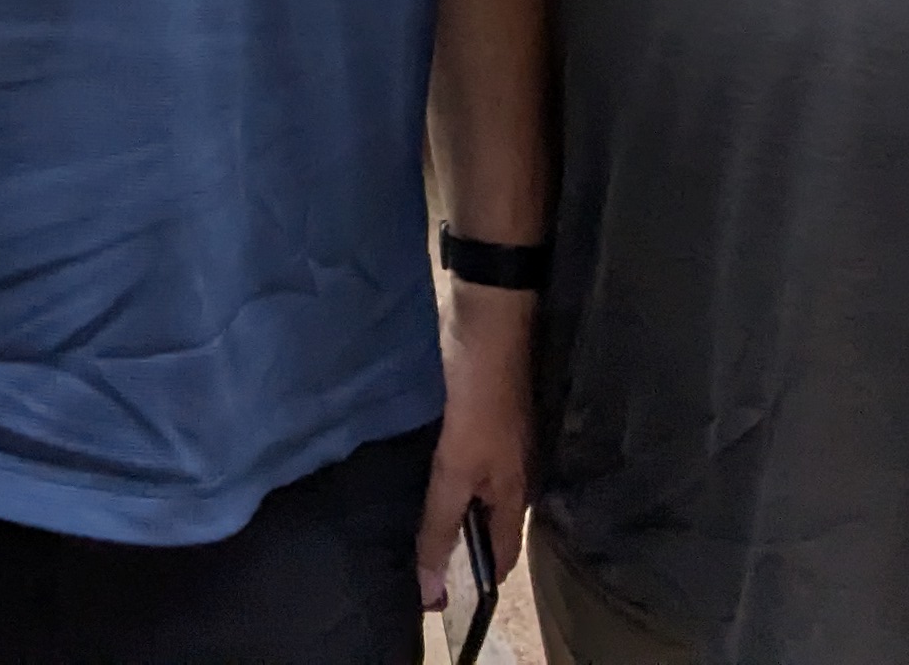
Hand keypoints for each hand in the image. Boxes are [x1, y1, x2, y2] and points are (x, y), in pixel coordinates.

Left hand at [412, 284, 531, 612]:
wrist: (487, 315)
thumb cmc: (479, 392)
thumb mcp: (456, 465)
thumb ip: (441, 523)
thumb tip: (431, 589)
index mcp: (515, 493)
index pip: (499, 558)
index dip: (470, 580)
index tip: (428, 593)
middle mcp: (510, 475)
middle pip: (483, 526)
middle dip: (450, 544)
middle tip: (398, 556)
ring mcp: (494, 444)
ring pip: (467, 492)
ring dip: (439, 507)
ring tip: (393, 519)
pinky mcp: (474, 416)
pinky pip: (454, 460)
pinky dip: (433, 472)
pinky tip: (403, 469)